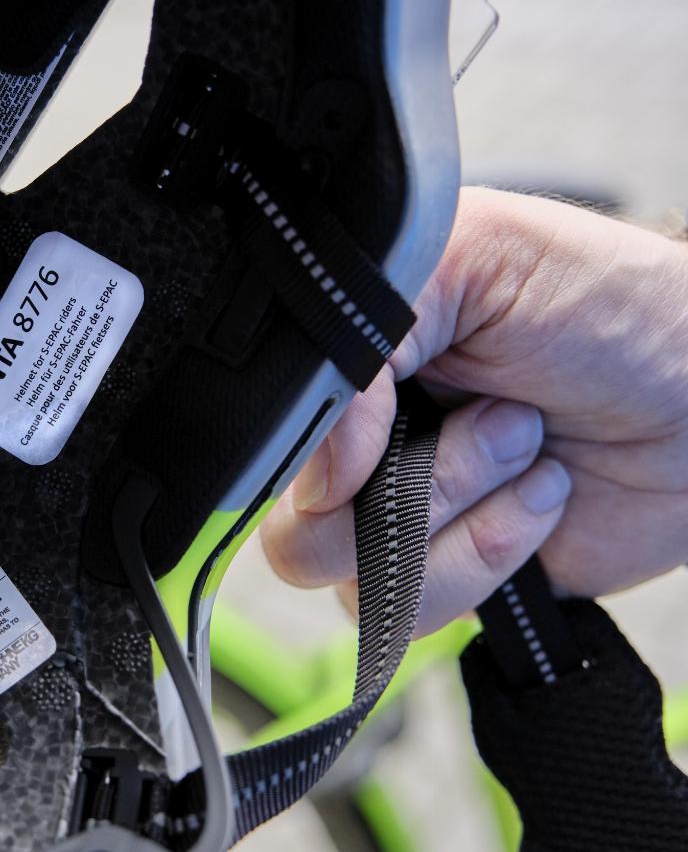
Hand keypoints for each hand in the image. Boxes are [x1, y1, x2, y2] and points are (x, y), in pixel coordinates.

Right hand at [261, 187, 687, 633]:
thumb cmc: (605, 303)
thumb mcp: (473, 255)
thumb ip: (361, 340)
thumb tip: (317, 472)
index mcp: (344, 367)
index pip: (266, 443)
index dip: (322, 455)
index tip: (392, 427)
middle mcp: (357, 447)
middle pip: (295, 531)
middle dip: (414, 482)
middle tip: (495, 417)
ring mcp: (398, 519)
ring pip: (355, 582)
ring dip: (459, 514)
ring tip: (527, 449)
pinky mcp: (450, 576)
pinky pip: (413, 616)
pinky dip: (486, 559)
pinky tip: (538, 500)